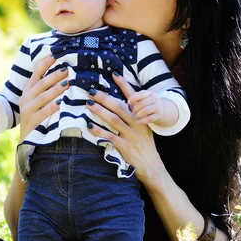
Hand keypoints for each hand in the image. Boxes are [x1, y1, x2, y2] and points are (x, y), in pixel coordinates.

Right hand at [19, 56, 69, 139]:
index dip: (44, 64)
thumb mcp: (37, 102)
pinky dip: (53, 107)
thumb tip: (63, 74)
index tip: (54, 55)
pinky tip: (62, 102)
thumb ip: (45, 89)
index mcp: (27, 92)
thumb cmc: (36, 118)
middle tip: (67, 69)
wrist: (27, 140)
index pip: (36, 74)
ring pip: (43, 97)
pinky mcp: (32, 122)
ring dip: (56, 89)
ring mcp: (28, 110)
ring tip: (67, 83)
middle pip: (41, 84)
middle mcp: (26, 99)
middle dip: (54, 76)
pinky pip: (44, 112)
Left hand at [86, 74, 164, 188]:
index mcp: (141, 117)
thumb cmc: (145, 147)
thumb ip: (133, 118)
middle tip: (92, 91)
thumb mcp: (144, 129)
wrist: (152, 166)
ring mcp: (131, 135)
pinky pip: (110, 137)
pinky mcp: (125, 146)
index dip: (124, 85)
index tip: (114, 74)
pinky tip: (90, 127)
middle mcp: (137, 123)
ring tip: (88, 104)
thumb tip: (121, 106)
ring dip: (100, 111)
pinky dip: (99, 132)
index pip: (132, 97)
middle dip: (104, 97)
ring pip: (113, 119)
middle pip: (118, 106)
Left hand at [128, 90, 162, 123]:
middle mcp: (155, 99)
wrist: (160, 109)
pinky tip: (138, 122)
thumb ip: (135, 97)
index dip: (133, 98)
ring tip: (136, 116)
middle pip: (142, 103)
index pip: (141, 94)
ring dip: (138, 115)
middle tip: (133, 112)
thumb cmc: (147, 103)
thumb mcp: (143, 98)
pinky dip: (142, 121)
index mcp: (150, 93)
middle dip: (135, 109)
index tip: (128, 102)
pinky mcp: (159, 115)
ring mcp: (158, 107)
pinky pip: (149, 119)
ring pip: (145, 111)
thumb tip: (129, 100)